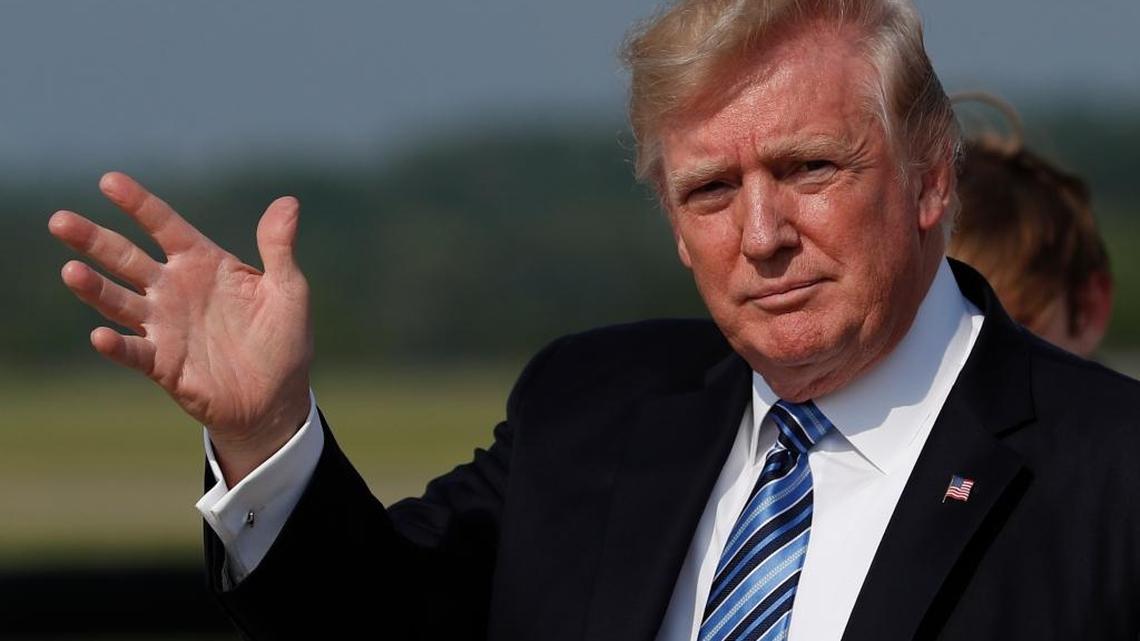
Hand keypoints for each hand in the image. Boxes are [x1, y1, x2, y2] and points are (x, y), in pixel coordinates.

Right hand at [49, 172, 313, 484]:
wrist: (277, 398)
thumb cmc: (283, 339)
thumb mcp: (288, 290)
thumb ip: (279, 248)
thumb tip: (288, 202)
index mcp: (203, 263)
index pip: (164, 226)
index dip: (138, 204)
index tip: (109, 181)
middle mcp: (174, 290)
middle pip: (126, 258)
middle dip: (93, 239)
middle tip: (60, 221)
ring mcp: (164, 326)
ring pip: (118, 301)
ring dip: (93, 288)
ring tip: (71, 271)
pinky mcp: (162, 364)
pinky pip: (133, 352)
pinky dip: (116, 345)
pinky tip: (101, 336)